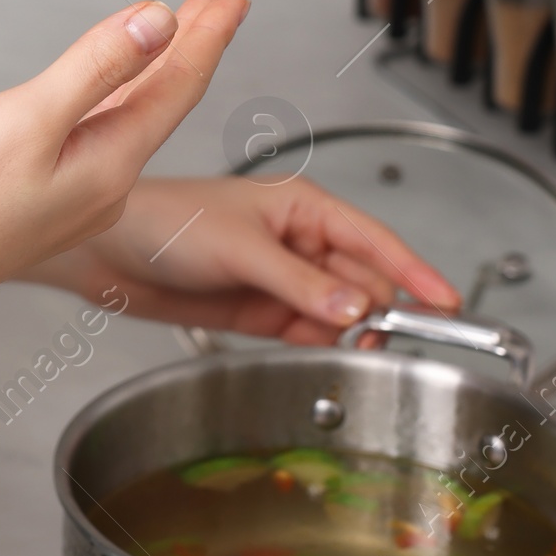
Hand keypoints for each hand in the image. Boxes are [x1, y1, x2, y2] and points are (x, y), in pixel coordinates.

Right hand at [0, 0, 249, 318]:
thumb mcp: (27, 121)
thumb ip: (97, 68)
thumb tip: (161, 22)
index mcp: (109, 167)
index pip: (177, 88)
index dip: (209, 35)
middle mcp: (102, 189)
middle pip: (162, 102)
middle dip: (191, 46)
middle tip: (219, 0)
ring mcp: (71, 201)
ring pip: (130, 121)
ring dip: (155, 71)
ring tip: (174, 33)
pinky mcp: (37, 205)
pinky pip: (97, 139)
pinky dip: (115, 100)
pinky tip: (108, 95)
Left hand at [42, 172, 457, 344]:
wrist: (107, 253)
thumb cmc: (164, 221)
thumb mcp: (239, 249)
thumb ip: (301, 283)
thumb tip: (357, 307)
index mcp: (303, 207)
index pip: (375, 240)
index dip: (414, 271)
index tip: (448, 300)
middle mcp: (300, 241)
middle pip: (366, 281)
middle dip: (377, 310)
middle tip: (377, 340)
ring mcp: (284, 278)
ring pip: (341, 312)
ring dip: (347, 332)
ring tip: (342, 344)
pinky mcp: (263, 311)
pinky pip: (310, 331)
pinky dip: (319, 344)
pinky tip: (314, 348)